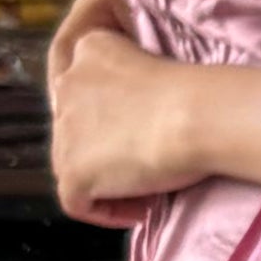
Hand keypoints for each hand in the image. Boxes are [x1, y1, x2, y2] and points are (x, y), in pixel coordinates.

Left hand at [44, 0, 195, 226]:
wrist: (196, 115)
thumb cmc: (195, 93)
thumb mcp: (154, 64)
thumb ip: (129, 84)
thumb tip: (134, 120)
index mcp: (91, 49)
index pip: (83, 81)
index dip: (107, 113)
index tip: (138, 130)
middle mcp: (67, 85)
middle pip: (74, 126)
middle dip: (103, 147)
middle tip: (145, 160)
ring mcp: (64, 131)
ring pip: (72, 163)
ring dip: (106, 178)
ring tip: (148, 187)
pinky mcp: (72, 171)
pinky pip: (77, 202)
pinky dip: (107, 211)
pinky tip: (141, 209)